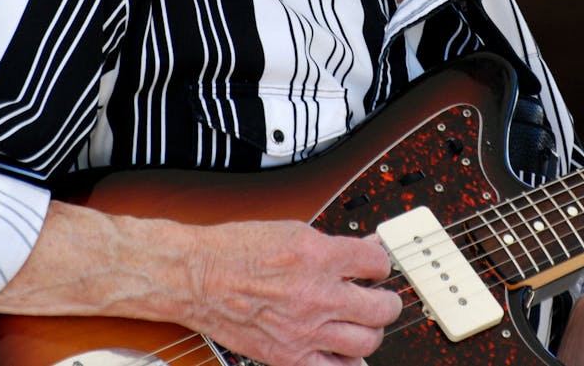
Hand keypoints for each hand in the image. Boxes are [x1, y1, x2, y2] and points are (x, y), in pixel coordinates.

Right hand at [182, 220, 402, 365]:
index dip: (380, 263)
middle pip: (381, 308)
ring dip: (371, 331)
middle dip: (386, 301)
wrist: (197, 276)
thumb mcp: (291, 231)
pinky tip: (343, 350)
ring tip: (362, 323)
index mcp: (318, 256)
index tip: (374, 267)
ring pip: (367, 341)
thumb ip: (332, 244)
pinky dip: (346, 362)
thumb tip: (365, 250)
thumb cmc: (236, 250)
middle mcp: (316, 294)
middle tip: (379, 298)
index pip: (377, 263)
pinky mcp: (288, 356)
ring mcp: (304, 330)